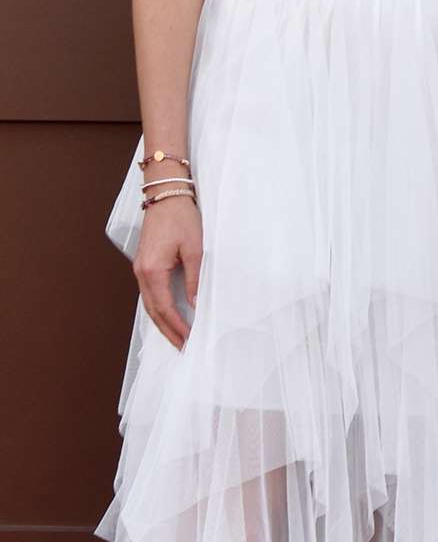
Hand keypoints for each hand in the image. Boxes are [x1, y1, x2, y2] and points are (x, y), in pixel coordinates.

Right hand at [132, 194, 202, 348]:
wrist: (165, 193)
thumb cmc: (181, 217)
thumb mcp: (194, 248)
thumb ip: (194, 279)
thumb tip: (195, 304)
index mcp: (152, 270)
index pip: (164, 308)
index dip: (177, 326)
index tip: (189, 340)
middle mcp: (141, 272)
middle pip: (152, 311)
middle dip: (167, 330)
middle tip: (182, 347)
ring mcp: (140, 268)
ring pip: (149, 304)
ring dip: (162, 321)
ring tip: (176, 337)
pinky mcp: (144, 263)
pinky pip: (149, 293)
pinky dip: (158, 308)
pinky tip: (168, 315)